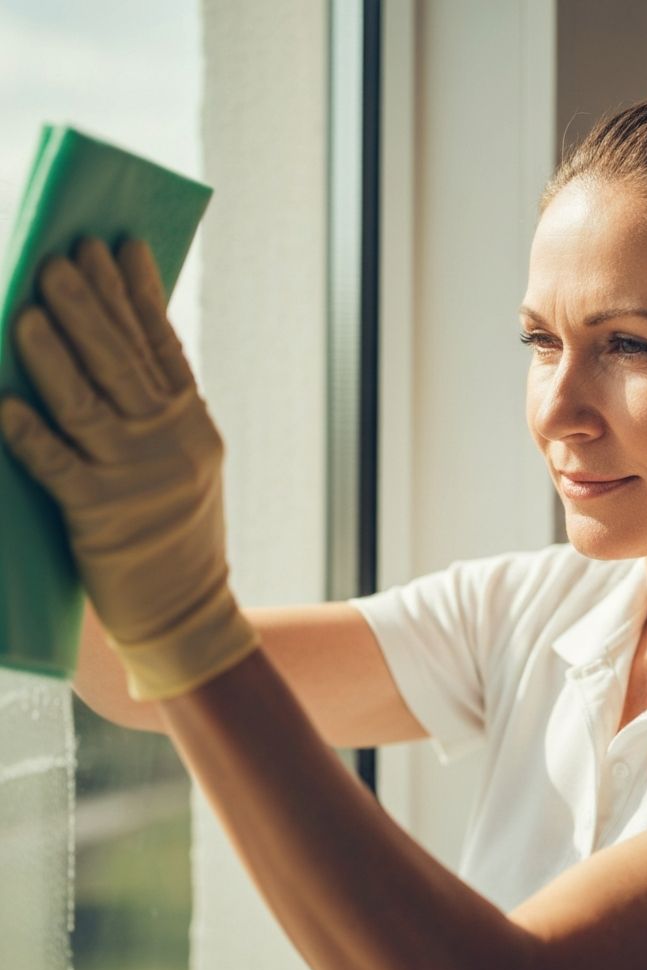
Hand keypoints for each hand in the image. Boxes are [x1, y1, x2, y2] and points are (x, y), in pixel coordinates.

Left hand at [0, 237, 258, 699]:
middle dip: (92, 305)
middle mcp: (171, 444)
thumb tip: (124, 345)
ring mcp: (138, 481)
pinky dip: (28, 436)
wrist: (189, 612)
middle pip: (125, 364)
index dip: (138, 294)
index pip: (162, 347)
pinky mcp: (101, 518)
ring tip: (32, 303)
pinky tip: (3, 404)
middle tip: (64, 253)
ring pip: (89, 404)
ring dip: (57, 353)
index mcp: (193, 425)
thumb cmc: (179, 533)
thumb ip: (161, 408)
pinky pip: (56, 468)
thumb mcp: (188, 463)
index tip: (116, 245)